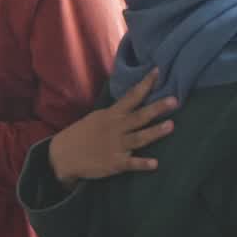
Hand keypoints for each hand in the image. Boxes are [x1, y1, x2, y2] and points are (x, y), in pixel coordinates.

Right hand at [48, 70, 177, 189]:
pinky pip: (130, 163)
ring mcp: (115, 146)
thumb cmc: (83, 135)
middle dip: (157, 108)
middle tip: (175, 100)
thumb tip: (135, 102)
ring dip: (154, 132)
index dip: (145, 84)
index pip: (131, 96)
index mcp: (111, 115)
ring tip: (171, 126)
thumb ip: (117, 113)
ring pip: (138, 138)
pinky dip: (142, 163)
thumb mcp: (98, 118)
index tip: (159, 71)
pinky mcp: (114, 163)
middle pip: (139, 116)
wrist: (62, 155)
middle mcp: (115, 128)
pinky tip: (155, 164)